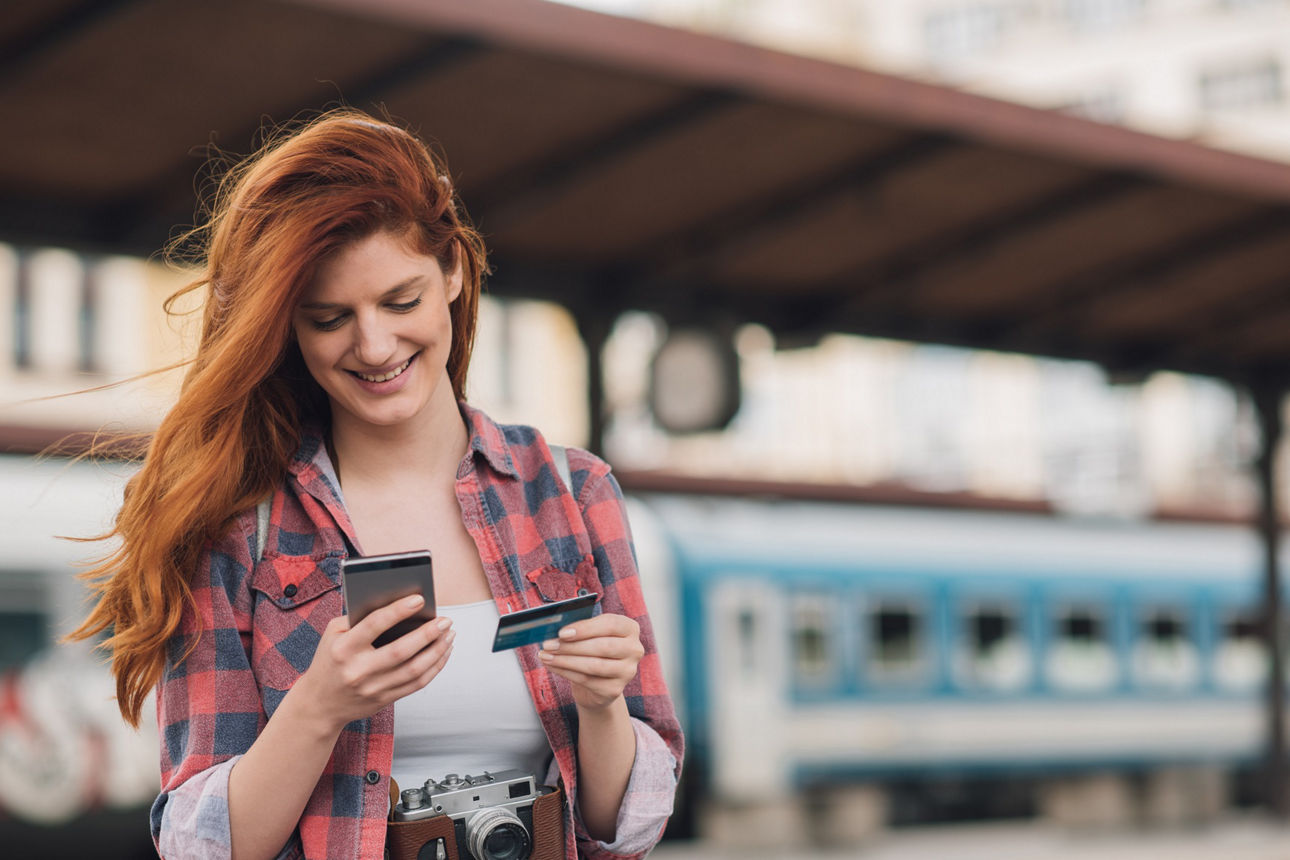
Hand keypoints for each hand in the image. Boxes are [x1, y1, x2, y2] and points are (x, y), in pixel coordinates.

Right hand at [295, 594, 453, 732]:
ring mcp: (372, 688)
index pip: (374, 625)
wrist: (319, 704)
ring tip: (450, 634)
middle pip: (401, 651)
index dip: (398, 610)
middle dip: (428, 634)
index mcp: (344, 648)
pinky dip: (435, 667)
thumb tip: (399, 602)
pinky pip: (417, 684)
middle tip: (446, 620)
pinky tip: (443, 652)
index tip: (420, 598)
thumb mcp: (333, 634)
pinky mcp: (384, 700)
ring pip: (414, 670)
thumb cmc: (330, 659)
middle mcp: (358, 670)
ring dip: (437, 650)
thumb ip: (359, 617)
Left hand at [538, 612, 642, 710]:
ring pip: (594, 665)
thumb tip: (553, 628)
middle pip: (602, 646)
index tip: (562, 632)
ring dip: (565, 660)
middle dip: (571, 646)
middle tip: (549, 644)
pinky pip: (587, 680)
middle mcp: (634, 649)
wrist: (598, 683)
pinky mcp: (615, 689)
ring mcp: (627, 671)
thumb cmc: (592, 650)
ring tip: (546, 656)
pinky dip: (565, 672)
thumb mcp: (589, 635)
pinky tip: (552, 666)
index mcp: (630, 629)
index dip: (585, 628)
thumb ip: (578, 629)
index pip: (611, 624)